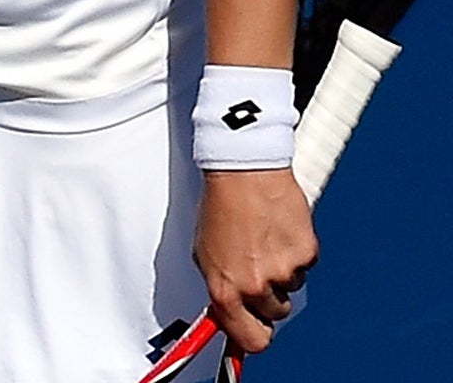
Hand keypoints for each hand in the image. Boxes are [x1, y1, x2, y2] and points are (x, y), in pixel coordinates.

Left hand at [194, 167, 317, 353]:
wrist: (242, 171)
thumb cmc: (220, 206)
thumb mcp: (206, 254)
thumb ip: (221, 288)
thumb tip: (230, 314)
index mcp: (225, 289)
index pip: (251, 340)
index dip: (255, 336)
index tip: (255, 328)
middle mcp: (255, 286)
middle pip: (275, 315)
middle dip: (269, 299)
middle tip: (259, 270)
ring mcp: (283, 271)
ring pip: (291, 289)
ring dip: (282, 272)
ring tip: (263, 239)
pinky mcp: (307, 254)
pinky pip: (305, 266)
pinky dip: (295, 252)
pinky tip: (278, 229)